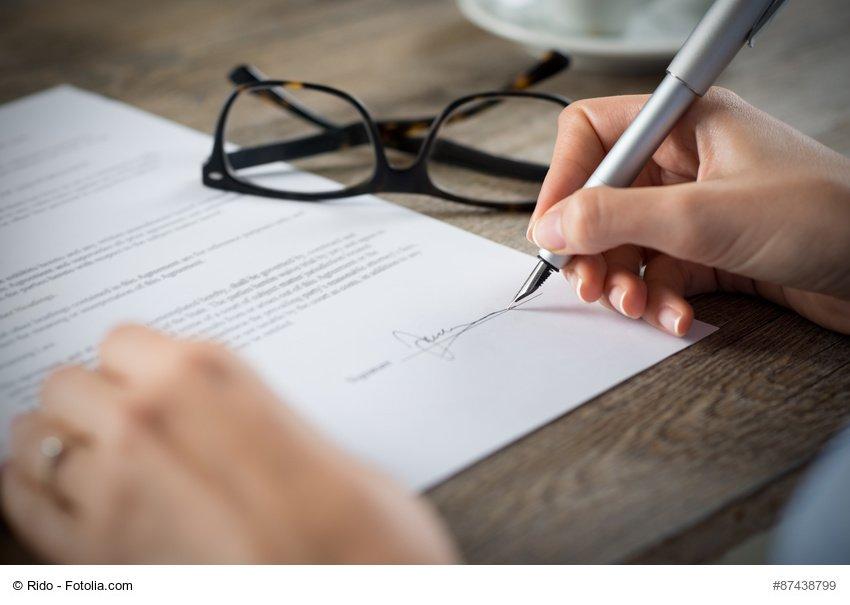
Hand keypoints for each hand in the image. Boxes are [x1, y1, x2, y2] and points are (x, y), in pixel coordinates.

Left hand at [1, 325, 457, 562]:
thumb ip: (247, 410)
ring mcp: (110, 491)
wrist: (356, 591)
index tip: (150, 383)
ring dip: (60, 443)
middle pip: (67, 383)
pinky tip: (61, 495)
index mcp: (205, 375)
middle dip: (91, 400)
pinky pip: (20, 501)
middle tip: (124, 424)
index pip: (120, 340)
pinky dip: (30, 490)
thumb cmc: (357, 525)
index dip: (136, 365)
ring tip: (93, 460)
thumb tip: (218, 412)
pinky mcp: (93, 559)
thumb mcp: (311, 436)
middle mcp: (145, 422)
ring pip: (34, 437)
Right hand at [528, 88, 849, 334]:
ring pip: (626, 243)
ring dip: (622, 281)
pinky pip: (658, 273)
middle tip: (588, 283)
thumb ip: (616, 217)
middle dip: (592, 246)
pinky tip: (675, 318)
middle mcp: (685, 163)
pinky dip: (658, 300)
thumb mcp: (703, 216)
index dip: (564, 179)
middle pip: (602, 198)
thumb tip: (551, 226)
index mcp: (684, 125)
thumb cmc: (825, 218)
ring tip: (633, 306)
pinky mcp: (710, 250)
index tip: (550, 230)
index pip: (593, 135)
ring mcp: (697, 208)